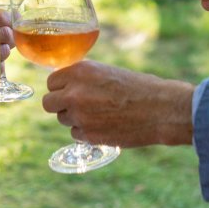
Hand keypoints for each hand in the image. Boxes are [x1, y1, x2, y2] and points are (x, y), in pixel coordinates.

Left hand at [42, 60, 193, 146]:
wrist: (159, 109)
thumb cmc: (137, 87)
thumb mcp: (106, 71)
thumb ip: (82, 78)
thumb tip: (64, 84)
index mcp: (80, 71)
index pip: (51, 82)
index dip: (60, 87)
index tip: (68, 90)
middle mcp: (75, 92)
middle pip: (49, 103)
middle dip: (59, 104)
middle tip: (74, 105)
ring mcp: (80, 116)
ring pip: (63, 119)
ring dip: (74, 118)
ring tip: (97, 113)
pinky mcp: (89, 136)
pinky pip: (75, 134)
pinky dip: (85, 132)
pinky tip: (103, 125)